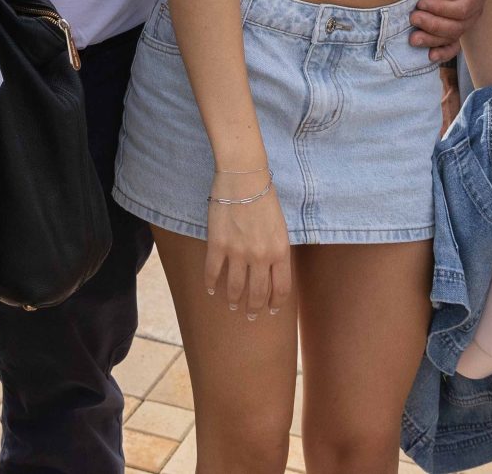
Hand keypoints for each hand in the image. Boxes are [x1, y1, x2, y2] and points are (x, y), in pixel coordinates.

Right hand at [205, 170, 291, 318]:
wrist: (244, 177)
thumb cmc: (265, 197)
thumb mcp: (280, 227)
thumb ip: (277, 250)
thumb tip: (271, 269)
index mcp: (280, 252)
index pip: (280, 289)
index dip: (275, 304)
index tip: (271, 311)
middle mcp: (261, 257)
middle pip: (258, 293)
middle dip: (254, 308)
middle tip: (250, 314)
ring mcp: (238, 252)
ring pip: (236, 287)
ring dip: (234, 299)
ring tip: (232, 304)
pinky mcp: (218, 244)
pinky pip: (213, 271)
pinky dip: (211, 283)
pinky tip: (211, 289)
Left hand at [413, 0, 484, 63]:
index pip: (464, 8)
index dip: (442, 9)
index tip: (422, 3)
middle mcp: (473, 8)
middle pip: (458, 26)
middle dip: (434, 24)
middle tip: (413, 17)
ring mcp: (462, 20)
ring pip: (452, 37)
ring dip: (432, 40)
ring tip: (413, 37)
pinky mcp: (451, 28)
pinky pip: (452, 47)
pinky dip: (443, 53)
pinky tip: (430, 56)